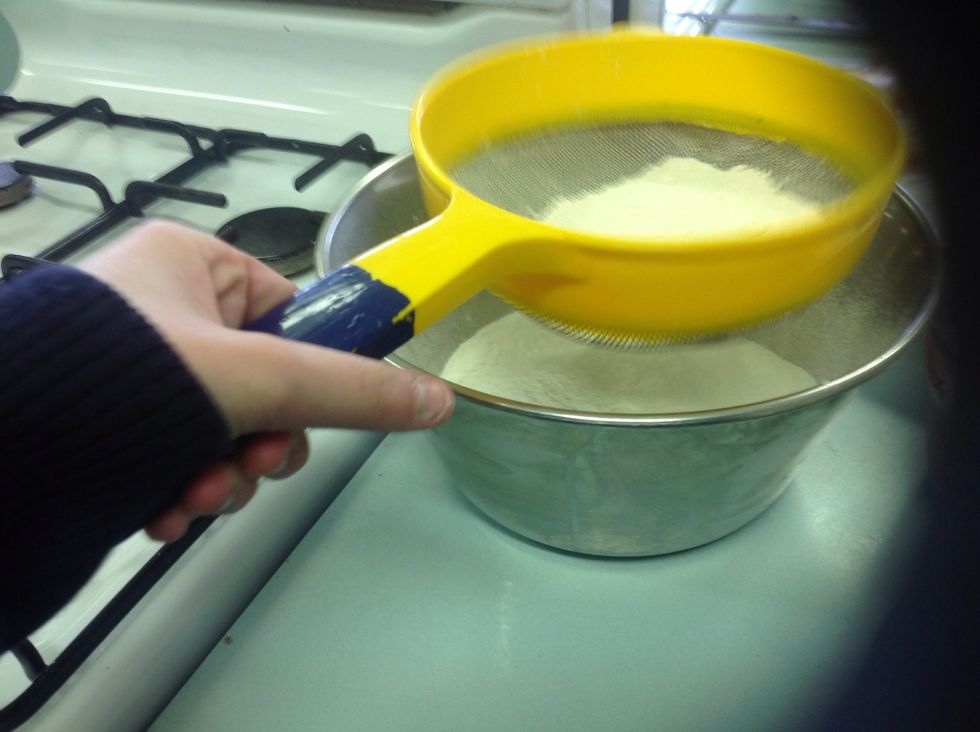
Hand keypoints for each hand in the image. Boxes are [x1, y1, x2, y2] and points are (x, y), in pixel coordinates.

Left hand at [79, 220, 453, 540]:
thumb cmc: (116, 382)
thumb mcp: (253, 380)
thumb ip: (351, 390)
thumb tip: (439, 399)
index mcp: (190, 264)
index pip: (289, 314)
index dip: (307, 375)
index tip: (300, 421)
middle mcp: (163, 310)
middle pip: (261, 384)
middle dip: (258, 444)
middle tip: (242, 467)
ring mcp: (134, 369)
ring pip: (222, 430)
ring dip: (221, 477)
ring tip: (188, 499)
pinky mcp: (109, 421)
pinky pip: (177, 453)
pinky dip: (180, 490)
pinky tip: (162, 513)